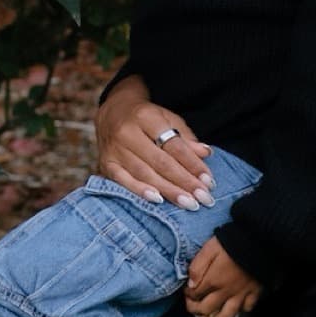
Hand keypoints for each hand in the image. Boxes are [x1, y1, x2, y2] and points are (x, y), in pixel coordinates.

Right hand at [97, 76, 214, 208]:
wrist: (113, 113)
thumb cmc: (147, 119)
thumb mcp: (169, 120)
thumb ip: (186, 138)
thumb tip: (205, 153)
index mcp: (146, 117)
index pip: (174, 145)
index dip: (193, 165)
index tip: (209, 181)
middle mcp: (127, 133)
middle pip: (160, 162)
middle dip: (184, 182)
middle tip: (203, 198)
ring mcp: (114, 150)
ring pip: (145, 174)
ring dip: (169, 191)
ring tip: (189, 203)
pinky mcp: (106, 163)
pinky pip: (123, 181)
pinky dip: (140, 191)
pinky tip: (158, 200)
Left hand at [183, 236, 259, 316]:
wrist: (260, 240)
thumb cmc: (233, 242)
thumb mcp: (209, 248)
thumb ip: (197, 267)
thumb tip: (190, 285)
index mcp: (213, 280)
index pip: (195, 294)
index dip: (188, 295)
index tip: (187, 291)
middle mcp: (226, 292)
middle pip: (207, 308)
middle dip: (195, 310)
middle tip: (191, 307)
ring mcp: (241, 293)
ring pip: (227, 315)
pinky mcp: (255, 291)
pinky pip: (248, 307)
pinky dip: (242, 310)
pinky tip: (237, 308)